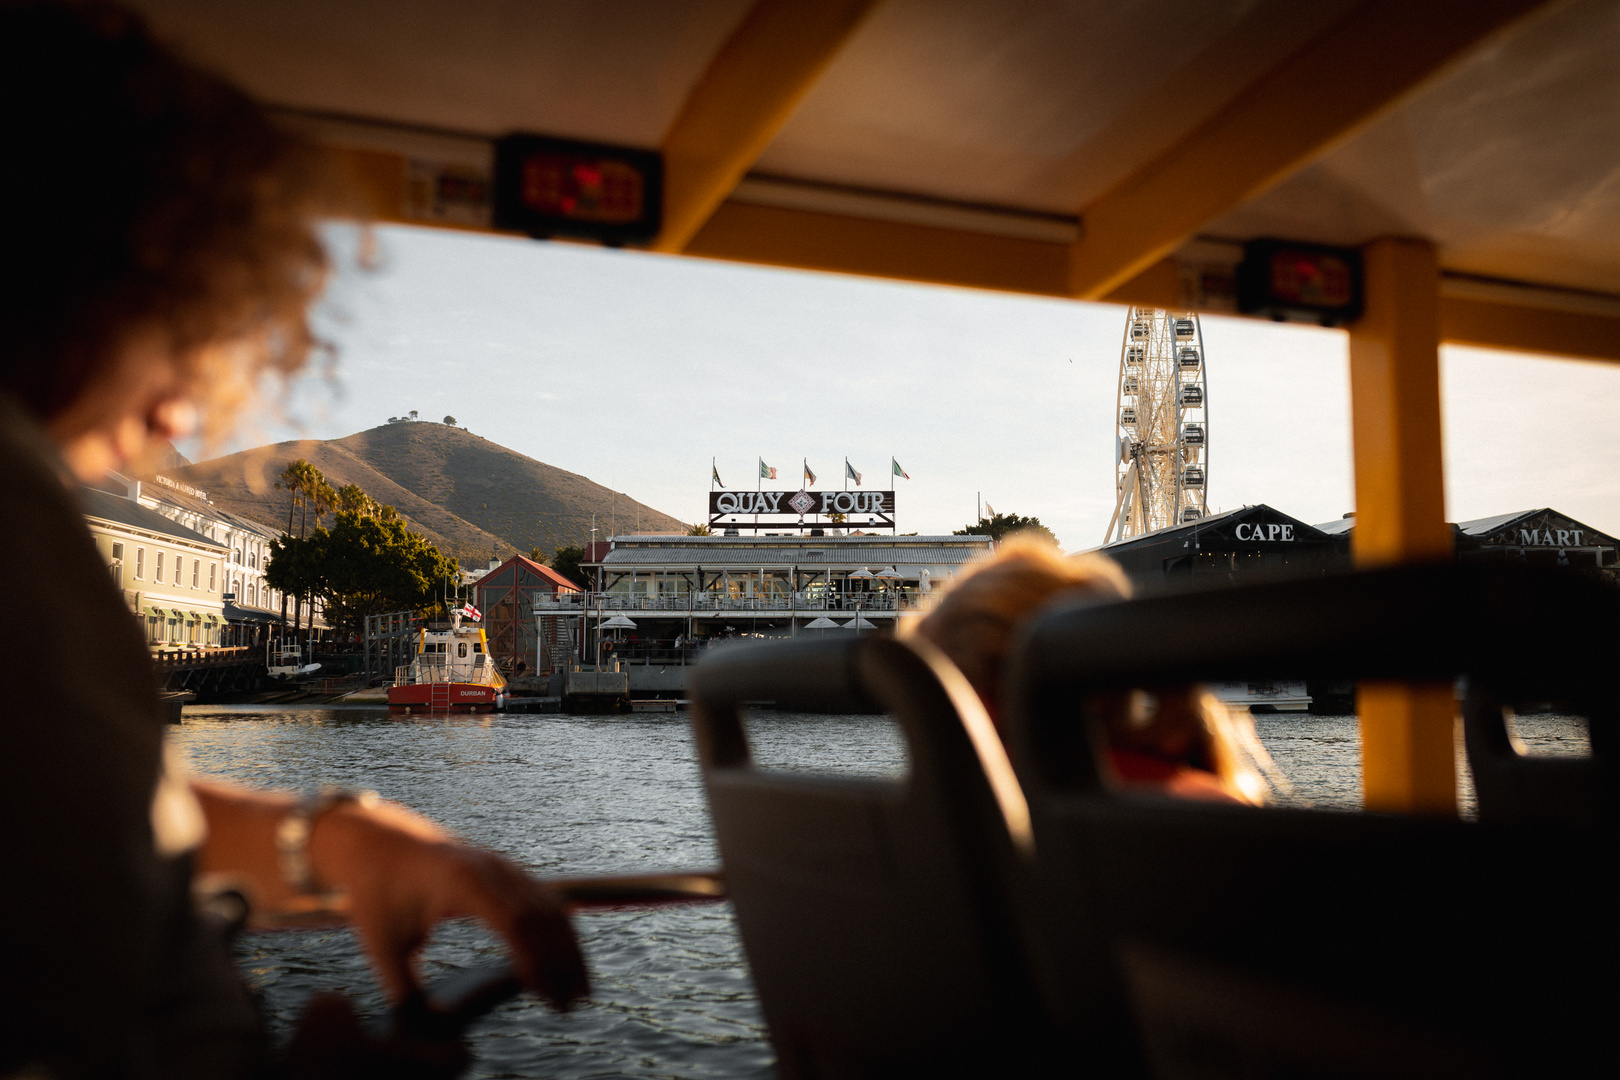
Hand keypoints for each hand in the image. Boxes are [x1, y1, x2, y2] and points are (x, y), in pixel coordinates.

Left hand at [310, 799, 589, 1008]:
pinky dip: (561, 932)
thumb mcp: (381, 945)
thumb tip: (428, 1033)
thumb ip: (404, 991)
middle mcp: (493, 868)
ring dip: (570, 949)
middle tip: (570, 1006)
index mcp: (463, 881)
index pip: (514, 921)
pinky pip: (546, 901)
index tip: (543, 994)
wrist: (379, 842)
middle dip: (562, 962)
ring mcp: (505, 867)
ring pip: (552, 907)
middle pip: (543, 915)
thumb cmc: (378, 892)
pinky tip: (567, 961)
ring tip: (579, 991)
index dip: (534, 958)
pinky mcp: (508, 872)